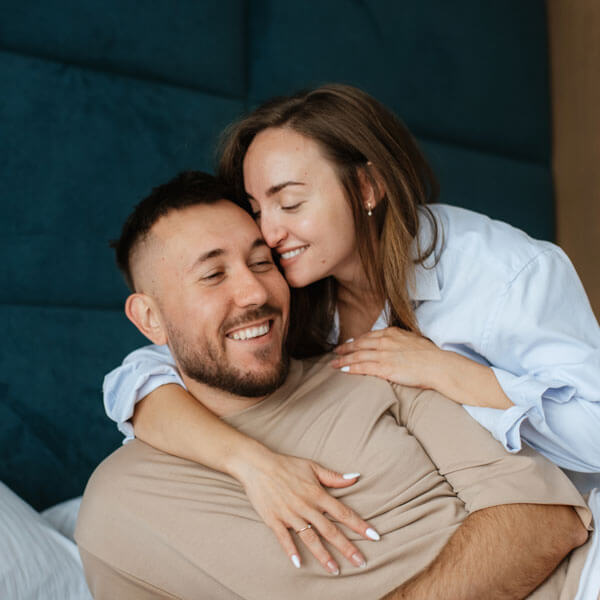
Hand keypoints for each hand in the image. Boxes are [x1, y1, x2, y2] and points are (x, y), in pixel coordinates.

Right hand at [231, 446, 379, 573]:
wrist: (257, 465)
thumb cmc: (286, 465)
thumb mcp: (312, 467)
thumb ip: (334, 477)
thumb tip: (356, 478)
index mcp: (317, 494)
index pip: (343, 512)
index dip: (359, 525)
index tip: (375, 536)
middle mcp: (306, 506)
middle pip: (330, 530)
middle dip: (347, 547)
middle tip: (361, 562)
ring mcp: (290, 514)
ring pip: (310, 538)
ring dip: (324, 555)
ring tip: (336, 570)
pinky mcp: (274, 520)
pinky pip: (284, 539)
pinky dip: (291, 551)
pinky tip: (299, 563)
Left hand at [331, 327, 443, 388]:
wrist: (438, 365)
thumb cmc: (430, 355)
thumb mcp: (413, 339)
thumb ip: (400, 340)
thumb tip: (395, 344)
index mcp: (392, 333)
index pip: (368, 336)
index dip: (356, 341)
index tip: (349, 343)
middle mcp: (385, 341)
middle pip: (359, 344)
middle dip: (345, 348)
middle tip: (336, 352)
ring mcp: (384, 354)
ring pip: (357, 356)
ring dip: (343, 360)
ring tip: (334, 364)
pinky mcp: (384, 368)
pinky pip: (362, 368)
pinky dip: (351, 369)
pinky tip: (343, 371)